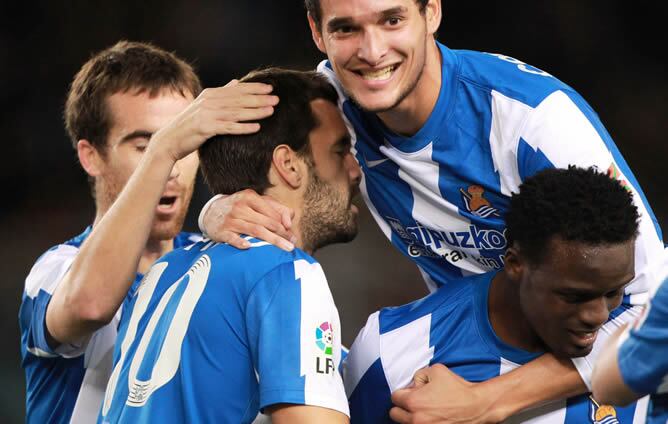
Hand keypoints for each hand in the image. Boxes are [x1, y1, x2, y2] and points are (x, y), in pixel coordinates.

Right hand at [149, 79, 278, 160]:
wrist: (170, 140)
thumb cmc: (190, 125)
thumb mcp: (204, 105)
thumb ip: (221, 94)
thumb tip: (236, 82)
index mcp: (210, 94)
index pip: (237, 89)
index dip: (254, 88)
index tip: (270, 88)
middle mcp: (209, 101)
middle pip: (239, 99)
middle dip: (259, 99)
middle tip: (276, 99)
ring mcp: (207, 114)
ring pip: (236, 112)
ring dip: (255, 112)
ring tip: (271, 111)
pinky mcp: (206, 128)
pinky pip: (228, 127)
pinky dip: (243, 127)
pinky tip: (256, 128)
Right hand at [202, 189, 295, 250]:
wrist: (211, 212)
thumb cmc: (240, 208)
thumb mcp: (256, 202)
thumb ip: (276, 208)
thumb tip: (290, 221)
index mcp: (250, 197)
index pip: (271, 213)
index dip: (284, 225)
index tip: (292, 236)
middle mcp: (240, 206)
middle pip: (265, 222)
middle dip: (281, 234)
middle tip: (292, 245)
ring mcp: (230, 219)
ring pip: (254, 230)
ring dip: (271, 240)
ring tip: (284, 248)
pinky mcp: (221, 231)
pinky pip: (232, 238)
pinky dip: (240, 242)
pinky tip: (249, 247)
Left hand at [390, 364, 501, 423]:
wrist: (477, 406)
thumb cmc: (458, 388)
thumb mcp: (436, 370)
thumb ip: (419, 375)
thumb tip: (413, 384)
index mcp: (414, 401)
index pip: (395, 397)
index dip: (403, 392)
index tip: (412, 392)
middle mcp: (416, 419)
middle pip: (395, 414)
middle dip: (403, 406)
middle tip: (415, 402)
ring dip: (410, 416)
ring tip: (424, 410)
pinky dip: (421, 423)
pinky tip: (430, 417)